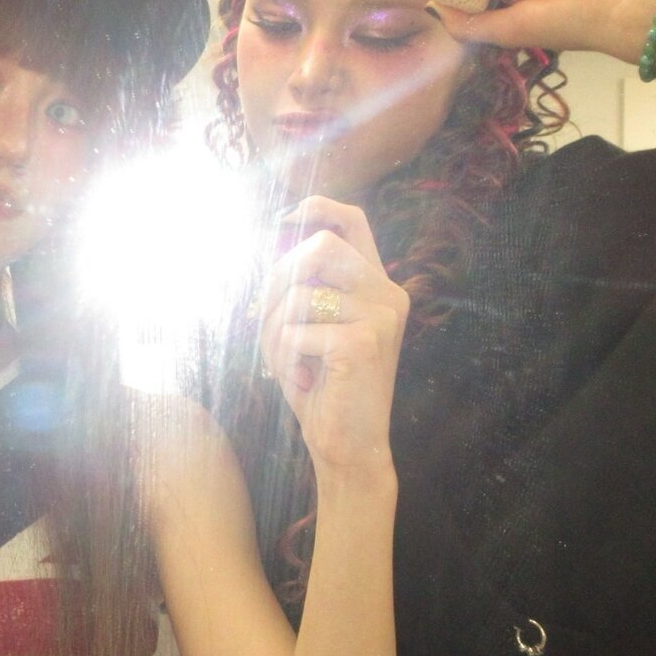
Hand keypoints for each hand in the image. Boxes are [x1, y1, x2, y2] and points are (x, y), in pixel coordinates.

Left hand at [257, 197, 408, 474]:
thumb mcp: (313, 328)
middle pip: (319, 246)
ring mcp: (380, 317)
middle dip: (277, 280)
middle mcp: (388, 294)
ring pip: (298, 294)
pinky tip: (301, 381)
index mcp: (378, 286)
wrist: (350, 446)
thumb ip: (304, 286)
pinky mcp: (362, 343)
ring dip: (274, 333)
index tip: (280, 222)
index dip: (314, 209)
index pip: (351, 220)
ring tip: (287, 364)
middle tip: (268, 323)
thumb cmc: (323, 388)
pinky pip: (295, 332)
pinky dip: (283, 358)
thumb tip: (274, 243)